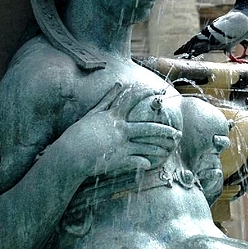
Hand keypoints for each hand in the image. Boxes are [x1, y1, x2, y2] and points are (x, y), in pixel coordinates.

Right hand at [63, 85, 181, 180]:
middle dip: (164, 130)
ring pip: (146, 146)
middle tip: (177, 133)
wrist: (70, 155)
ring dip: (159, 148)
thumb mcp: (93, 114)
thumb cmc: (78, 134)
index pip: (134, 101)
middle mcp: (121, 130)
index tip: (158, 91)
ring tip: (169, 149)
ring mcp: (121, 146)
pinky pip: (137, 162)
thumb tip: (119, 84)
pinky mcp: (119, 160)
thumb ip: (108, 99)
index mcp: (114, 116)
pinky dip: (145, 162)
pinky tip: (151, 164)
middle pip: (148, 128)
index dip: (147, 94)